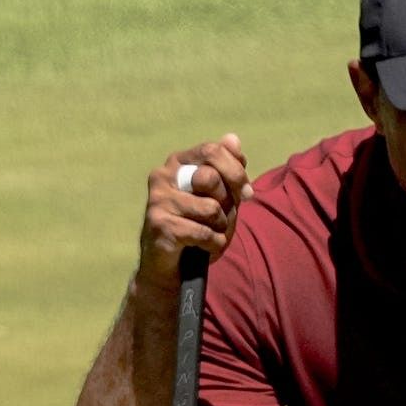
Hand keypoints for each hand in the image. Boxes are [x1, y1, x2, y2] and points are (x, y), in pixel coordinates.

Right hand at [140, 135, 248, 285]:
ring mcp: (158, 201)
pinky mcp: (160, 226)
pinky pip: (204, 233)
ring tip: (210, 235)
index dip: (236, 172)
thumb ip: (227, 168)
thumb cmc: (197, 228)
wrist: (169, 267)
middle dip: (227, 202)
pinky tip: (204, 248)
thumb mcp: (219, 197)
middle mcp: (163, 176)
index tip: (246, 193)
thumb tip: (233, 138)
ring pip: (210, 209)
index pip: (212, 150)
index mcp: (178, 163)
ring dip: (221, 228)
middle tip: (222, 219)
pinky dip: (214, 244)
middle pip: (210, 177)